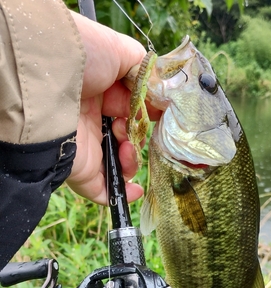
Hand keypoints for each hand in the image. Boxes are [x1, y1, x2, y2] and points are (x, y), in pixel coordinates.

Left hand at [66, 12, 147, 204]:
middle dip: (139, 136)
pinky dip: (122, 194)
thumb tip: (162, 92)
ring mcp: (85, 147)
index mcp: (99, 93)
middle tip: (136, 127)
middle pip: (126, 138)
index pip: (130, 111)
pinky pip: (103, 190)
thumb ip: (144, 70)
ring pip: (119, 164)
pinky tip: (136, 190)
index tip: (159, 114)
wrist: (51, 76)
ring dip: (132, 159)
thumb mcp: (120, 51)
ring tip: (127, 146)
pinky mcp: (81, 170)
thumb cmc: (84, 56)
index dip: (146, 114)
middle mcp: (90, 121)